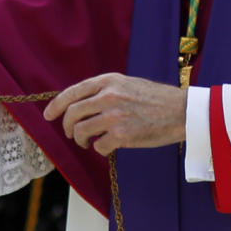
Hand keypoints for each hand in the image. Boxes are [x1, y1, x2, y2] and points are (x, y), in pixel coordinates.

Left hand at [44, 73, 186, 155]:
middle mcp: (108, 96)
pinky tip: (107, 147)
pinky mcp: (122, 135)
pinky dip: (99, 149)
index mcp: (109, 81)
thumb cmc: (157, 99)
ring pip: (81, 131)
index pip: (73, 92)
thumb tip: (82, 105)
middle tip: (72, 134)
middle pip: (72, 113)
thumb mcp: (128, 84)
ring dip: (81, 140)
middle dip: (67, 127)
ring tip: (89, 142)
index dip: (56, 105)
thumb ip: (105, 90)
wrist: (181, 112)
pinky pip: (98, 146)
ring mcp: (114, 116)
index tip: (48, 115)